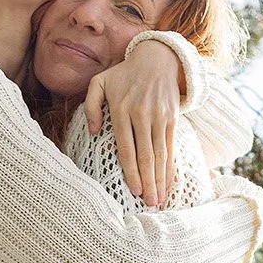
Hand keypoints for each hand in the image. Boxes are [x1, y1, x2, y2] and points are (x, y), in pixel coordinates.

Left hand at [83, 38, 180, 205]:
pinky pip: (171, 147)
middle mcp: (142, 115)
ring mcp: (159, 117)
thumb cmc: (123, 74)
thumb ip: (91, 106)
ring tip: (159, 199)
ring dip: (160, 179)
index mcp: (122, 110)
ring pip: (160, 154)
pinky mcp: (172, 118)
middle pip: (146, 155)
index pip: (126, 147)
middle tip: (149, 204)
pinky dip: (170, 166)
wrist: (157, 59)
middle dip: (148, 181)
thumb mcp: (99, 82)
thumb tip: (93, 132)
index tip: (134, 190)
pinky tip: (168, 182)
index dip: (131, 171)